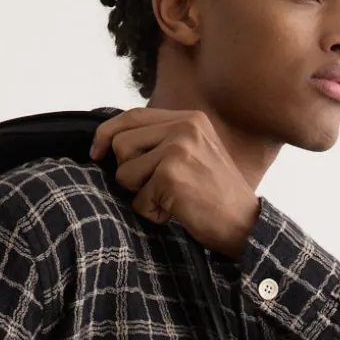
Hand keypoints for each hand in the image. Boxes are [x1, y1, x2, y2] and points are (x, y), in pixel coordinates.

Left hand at [89, 108, 260, 260]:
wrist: (243, 223)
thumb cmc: (215, 196)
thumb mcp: (194, 154)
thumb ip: (162, 142)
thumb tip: (113, 143)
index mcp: (189, 119)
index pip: (132, 115)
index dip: (107, 134)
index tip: (96, 153)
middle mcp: (184, 128)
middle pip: (121, 144)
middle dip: (128, 173)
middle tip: (154, 188)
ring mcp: (178, 150)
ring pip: (125, 173)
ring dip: (140, 194)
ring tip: (168, 199)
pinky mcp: (171, 176)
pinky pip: (138, 199)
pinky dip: (152, 213)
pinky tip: (175, 212)